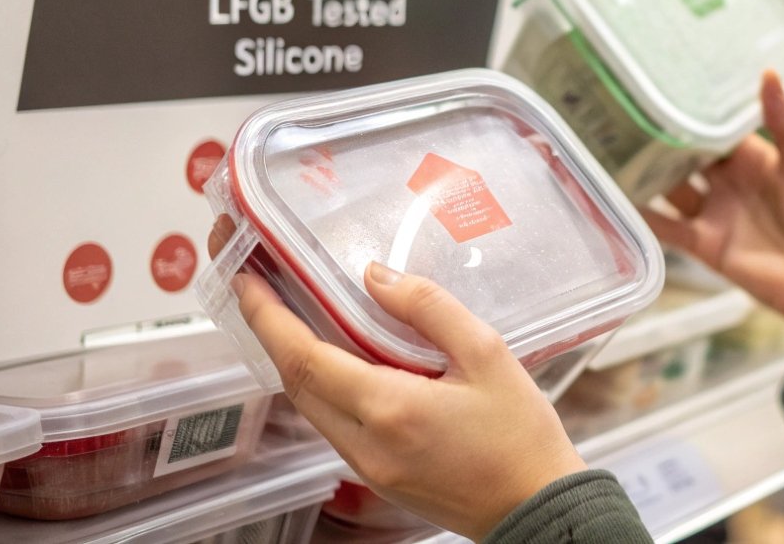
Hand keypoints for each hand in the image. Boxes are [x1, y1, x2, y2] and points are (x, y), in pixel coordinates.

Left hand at [207, 217, 585, 540]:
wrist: (536, 507)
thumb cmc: (521, 436)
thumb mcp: (487, 353)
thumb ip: (429, 308)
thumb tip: (375, 276)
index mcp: (390, 409)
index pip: (305, 358)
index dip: (268, 316)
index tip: (247, 280)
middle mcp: (365, 444)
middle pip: (295, 384)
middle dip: (269, 331)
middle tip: (259, 284)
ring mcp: (366, 467)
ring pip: (310, 406)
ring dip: (294, 359)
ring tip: (288, 312)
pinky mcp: (377, 477)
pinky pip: (333, 424)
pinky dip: (322, 385)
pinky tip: (333, 357)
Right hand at [643, 72, 783, 381]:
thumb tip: (768, 74)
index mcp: (755, 156)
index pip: (715, 125)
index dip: (693, 107)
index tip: (663, 79)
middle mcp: (730, 181)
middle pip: (686, 154)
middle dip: (660, 135)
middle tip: (623, 107)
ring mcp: (716, 213)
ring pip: (670, 186)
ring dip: (646, 171)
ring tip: (610, 145)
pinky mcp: (706, 246)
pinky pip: (667, 228)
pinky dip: (642, 216)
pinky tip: (615, 197)